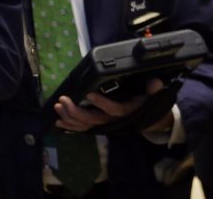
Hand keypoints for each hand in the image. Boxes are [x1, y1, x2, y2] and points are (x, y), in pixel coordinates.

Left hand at [54, 78, 170, 132]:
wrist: (152, 123)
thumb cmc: (150, 106)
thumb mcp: (155, 97)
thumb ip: (154, 90)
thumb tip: (155, 83)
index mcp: (127, 112)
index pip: (114, 109)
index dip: (102, 103)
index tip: (89, 94)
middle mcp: (114, 121)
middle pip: (93, 120)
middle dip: (76, 111)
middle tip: (63, 99)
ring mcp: (105, 125)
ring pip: (85, 126)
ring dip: (69, 118)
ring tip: (57, 107)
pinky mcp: (100, 126)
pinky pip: (83, 129)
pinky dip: (70, 127)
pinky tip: (59, 122)